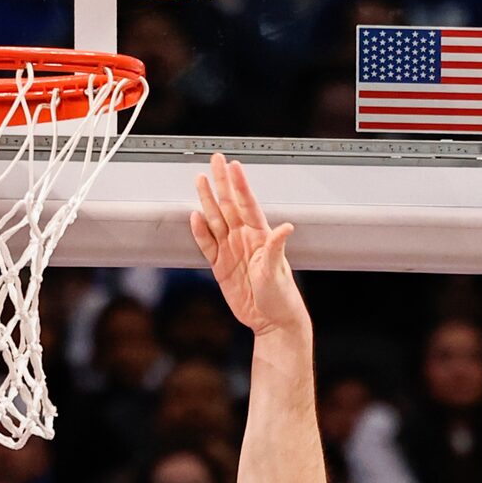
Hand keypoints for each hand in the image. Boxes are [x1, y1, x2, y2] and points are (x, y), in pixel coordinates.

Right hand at [190, 153, 305, 337]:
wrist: (271, 321)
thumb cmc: (281, 296)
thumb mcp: (277, 271)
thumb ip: (276, 248)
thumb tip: (286, 227)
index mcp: (260, 236)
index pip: (248, 204)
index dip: (240, 185)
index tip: (234, 166)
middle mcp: (245, 239)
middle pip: (229, 205)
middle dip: (222, 183)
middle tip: (215, 161)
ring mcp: (231, 251)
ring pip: (216, 220)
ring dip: (208, 200)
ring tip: (200, 180)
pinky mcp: (221, 266)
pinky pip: (207, 245)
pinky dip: (200, 231)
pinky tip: (195, 216)